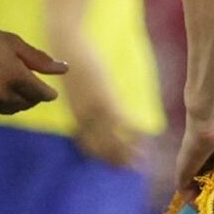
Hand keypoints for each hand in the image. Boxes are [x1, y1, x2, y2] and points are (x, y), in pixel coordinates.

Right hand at [0, 19, 68, 116]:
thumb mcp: (10, 42)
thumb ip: (38, 59)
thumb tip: (64, 69)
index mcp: (15, 78)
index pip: (41, 95)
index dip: (47, 93)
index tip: (49, 91)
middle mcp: (2, 95)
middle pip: (26, 104)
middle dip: (31, 96)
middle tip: (29, 84)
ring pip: (9, 109)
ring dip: (15, 100)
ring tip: (10, 85)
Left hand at [50, 29, 141, 167]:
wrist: (68, 44)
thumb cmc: (71, 62)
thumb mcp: (73, 89)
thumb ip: (80, 104)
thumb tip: (88, 113)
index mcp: (74, 115)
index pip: (88, 145)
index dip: (102, 156)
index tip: (114, 163)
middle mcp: (84, 119)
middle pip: (103, 149)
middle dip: (117, 160)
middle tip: (132, 169)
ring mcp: (97, 111)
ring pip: (115, 141)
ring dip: (129, 152)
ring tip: (142, 159)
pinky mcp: (108, 100)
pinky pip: (124, 124)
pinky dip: (135, 134)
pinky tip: (145, 136)